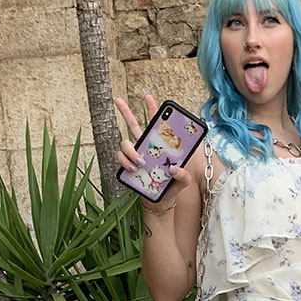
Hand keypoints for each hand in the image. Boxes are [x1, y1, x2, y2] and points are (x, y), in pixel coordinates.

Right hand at [114, 94, 193, 212]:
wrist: (160, 203)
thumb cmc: (171, 188)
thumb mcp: (183, 182)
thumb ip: (184, 176)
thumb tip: (174, 169)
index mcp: (160, 146)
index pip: (156, 124)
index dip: (152, 109)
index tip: (148, 96)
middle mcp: (146, 147)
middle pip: (133, 125)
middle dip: (125, 111)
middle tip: (117, 99)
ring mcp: (135, 156)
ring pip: (125, 143)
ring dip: (130, 150)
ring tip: (141, 162)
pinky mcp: (128, 166)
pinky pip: (120, 158)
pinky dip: (125, 162)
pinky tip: (133, 168)